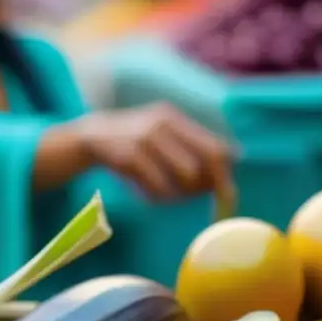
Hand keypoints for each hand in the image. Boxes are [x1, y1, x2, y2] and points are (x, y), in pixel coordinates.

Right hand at [77, 104, 233, 202]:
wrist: (89, 137)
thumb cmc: (132, 139)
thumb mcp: (161, 131)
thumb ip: (191, 142)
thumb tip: (232, 157)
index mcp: (174, 118)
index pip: (214, 146)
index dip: (225, 173)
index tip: (228, 194)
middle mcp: (163, 124)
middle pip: (205, 160)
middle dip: (211, 186)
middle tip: (209, 202)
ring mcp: (145, 139)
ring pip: (185, 176)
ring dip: (182, 193)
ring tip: (171, 196)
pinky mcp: (129, 157)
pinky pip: (159, 186)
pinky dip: (160, 197)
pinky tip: (153, 196)